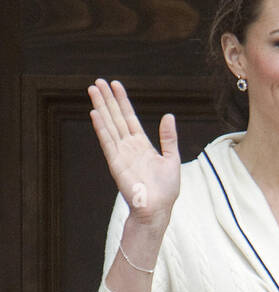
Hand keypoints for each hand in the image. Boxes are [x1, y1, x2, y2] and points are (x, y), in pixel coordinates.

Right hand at [88, 78, 179, 224]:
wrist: (157, 209)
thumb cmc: (166, 190)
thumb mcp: (172, 159)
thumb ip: (169, 138)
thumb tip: (169, 115)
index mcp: (142, 145)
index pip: (130, 117)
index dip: (123, 101)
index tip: (116, 85)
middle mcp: (129, 147)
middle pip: (116, 117)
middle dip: (108, 99)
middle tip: (98, 81)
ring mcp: (121, 154)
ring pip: (109, 125)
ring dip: (101, 107)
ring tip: (92, 90)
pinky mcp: (116, 163)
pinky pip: (107, 141)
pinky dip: (101, 127)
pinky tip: (95, 113)